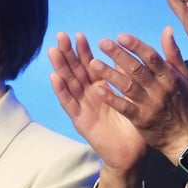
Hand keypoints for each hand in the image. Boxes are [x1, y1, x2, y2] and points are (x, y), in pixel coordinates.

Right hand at [48, 31, 147, 177]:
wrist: (132, 153)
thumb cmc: (134, 125)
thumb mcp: (132, 97)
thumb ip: (127, 77)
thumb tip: (128, 54)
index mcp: (102, 87)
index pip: (90, 65)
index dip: (84, 51)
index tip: (80, 35)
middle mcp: (89, 95)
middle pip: (76, 70)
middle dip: (68, 53)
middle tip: (61, 35)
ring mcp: (83, 107)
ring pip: (69, 83)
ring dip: (60, 67)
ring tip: (53, 51)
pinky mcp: (80, 120)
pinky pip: (69, 103)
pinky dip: (61, 90)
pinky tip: (54, 77)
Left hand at [84, 27, 187, 162]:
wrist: (184, 137)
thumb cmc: (183, 103)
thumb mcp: (184, 77)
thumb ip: (173, 53)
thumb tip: (167, 30)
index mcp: (170, 77)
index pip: (152, 57)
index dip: (136, 46)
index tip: (121, 36)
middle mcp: (160, 89)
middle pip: (137, 69)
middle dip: (119, 55)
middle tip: (103, 43)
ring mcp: (150, 105)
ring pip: (128, 87)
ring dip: (110, 74)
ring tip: (93, 63)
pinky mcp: (141, 120)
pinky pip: (124, 107)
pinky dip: (111, 98)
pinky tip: (98, 89)